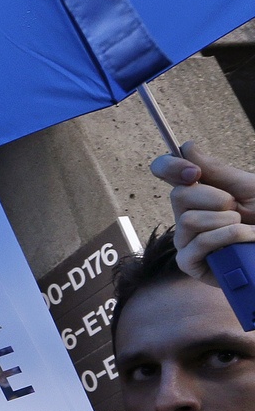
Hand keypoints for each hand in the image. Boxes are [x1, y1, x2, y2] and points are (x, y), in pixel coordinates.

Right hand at [152, 143, 254, 284]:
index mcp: (196, 193)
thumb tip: (186, 147)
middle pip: (178, 196)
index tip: (194, 172)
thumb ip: (215, 170)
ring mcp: (185, 240)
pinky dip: (226, 237)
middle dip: (215, 198)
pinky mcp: (189, 263)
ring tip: (243, 227)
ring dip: (226, 221)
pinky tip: (242, 240)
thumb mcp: (246, 186)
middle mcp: (185, 215)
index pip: (164, 171)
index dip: (170, 166)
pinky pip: (199, 243)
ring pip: (188, 220)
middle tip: (236, 208)